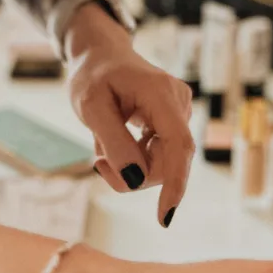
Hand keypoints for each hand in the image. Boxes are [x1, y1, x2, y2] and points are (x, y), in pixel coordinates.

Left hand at [65, 4, 194, 227]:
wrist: (102, 56)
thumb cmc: (93, 77)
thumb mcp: (91, 108)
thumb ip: (114, 143)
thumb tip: (136, 180)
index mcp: (161, 94)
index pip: (179, 145)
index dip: (175, 183)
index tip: (165, 216)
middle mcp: (179, 103)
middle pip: (169, 162)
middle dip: (135, 174)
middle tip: (98, 164)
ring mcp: (181, 113)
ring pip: (164, 164)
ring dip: (133, 167)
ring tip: (104, 149)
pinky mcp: (176, 123)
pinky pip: (161, 157)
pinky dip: (137, 160)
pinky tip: (120, 142)